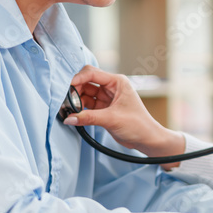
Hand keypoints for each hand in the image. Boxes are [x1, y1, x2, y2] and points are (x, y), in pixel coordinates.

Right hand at [64, 65, 183, 155]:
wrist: (146, 139)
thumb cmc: (137, 125)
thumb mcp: (112, 119)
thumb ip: (89, 118)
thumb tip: (68, 118)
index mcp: (117, 81)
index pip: (92, 73)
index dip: (78, 78)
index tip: (67, 88)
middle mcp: (111, 86)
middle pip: (86, 81)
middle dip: (75, 90)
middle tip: (66, 101)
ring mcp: (106, 97)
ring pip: (85, 93)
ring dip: (76, 100)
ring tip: (68, 109)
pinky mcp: (103, 108)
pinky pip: (87, 104)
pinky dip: (79, 109)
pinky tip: (73, 115)